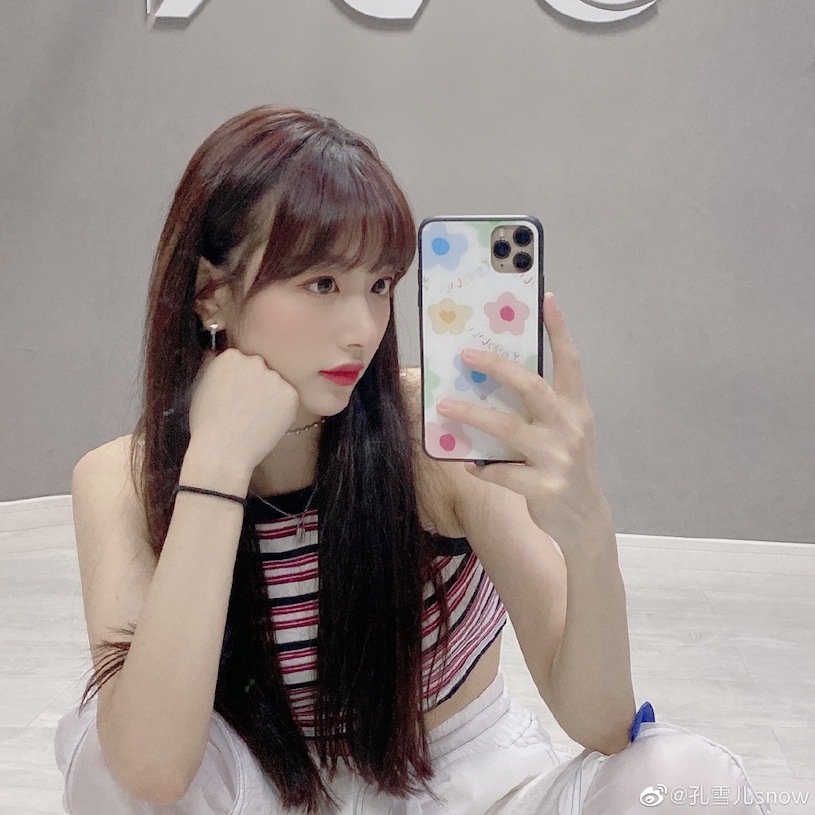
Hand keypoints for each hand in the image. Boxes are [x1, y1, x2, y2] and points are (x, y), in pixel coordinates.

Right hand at [188, 348, 300, 473]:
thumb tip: (219, 354)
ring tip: (256, 417)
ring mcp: (274, 377)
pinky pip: (288, 398)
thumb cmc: (207, 425)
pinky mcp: (290, 394)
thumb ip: (214, 366)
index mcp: (230, 356)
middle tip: (248, 406)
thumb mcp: (200, 386)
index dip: (240, 379)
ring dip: (271, 396)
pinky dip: (283, 409)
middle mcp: (254, 361)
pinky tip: (267, 422)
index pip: (242, 360)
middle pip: (261, 368)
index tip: (237, 393)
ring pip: (276, 384)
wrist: (223, 452)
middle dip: (257, 383)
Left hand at [436, 292, 612, 549]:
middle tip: (466, 354)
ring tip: (444, 406)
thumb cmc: (564, 466)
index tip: (545, 297)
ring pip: (509, 429)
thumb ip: (538, 409)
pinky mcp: (544, 487)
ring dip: (473, 416)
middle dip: (498, 367)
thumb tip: (490, 380)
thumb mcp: (562, 432)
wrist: (585, 520)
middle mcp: (571, 427)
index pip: (571, 361)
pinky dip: (482, 466)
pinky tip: (469, 463)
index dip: (559, 329)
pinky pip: (502, 472)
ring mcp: (559, 458)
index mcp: (576, 408)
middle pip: (533, 388)